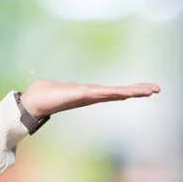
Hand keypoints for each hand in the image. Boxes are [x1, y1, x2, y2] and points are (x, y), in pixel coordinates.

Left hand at [20, 79, 160, 118]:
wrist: (33, 101)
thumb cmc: (45, 94)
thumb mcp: (62, 88)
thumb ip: (70, 88)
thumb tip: (72, 88)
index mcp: (87, 93)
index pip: (112, 91)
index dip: (129, 90)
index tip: (146, 88)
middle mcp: (89, 96)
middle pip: (117, 93)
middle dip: (136, 91)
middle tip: (156, 89)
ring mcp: (86, 96)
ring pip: (112, 93)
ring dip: (130, 91)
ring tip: (147, 90)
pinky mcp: (79, 95)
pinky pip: (99, 93)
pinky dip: (113, 92)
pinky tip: (124, 92)